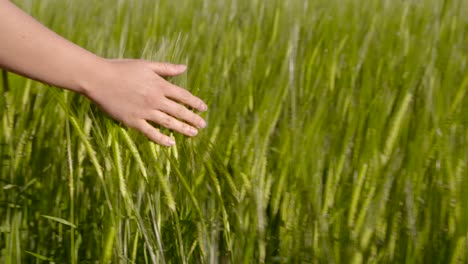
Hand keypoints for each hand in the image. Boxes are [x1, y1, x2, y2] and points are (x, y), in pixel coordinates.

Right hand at [83, 59, 207, 145]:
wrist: (98, 78)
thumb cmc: (121, 68)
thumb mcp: (146, 65)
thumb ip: (166, 68)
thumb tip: (184, 68)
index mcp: (159, 85)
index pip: (183, 96)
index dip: (195, 102)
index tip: (204, 108)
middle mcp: (155, 99)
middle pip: (179, 111)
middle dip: (193, 118)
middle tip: (203, 125)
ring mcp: (144, 111)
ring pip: (169, 123)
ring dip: (183, 129)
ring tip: (193, 133)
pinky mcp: (133, 121)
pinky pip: (151, 132)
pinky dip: (162, 139)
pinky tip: (171, 143)